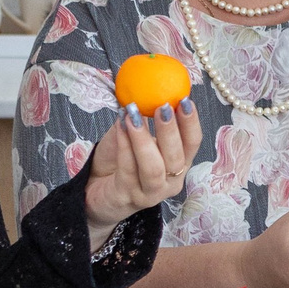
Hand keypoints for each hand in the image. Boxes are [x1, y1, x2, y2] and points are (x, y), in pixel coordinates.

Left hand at [85, 99, 202, 242]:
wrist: (95, 191)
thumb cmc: (118, 163)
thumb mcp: (133, 137)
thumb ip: (142, 119)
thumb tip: (145, 90)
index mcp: (179, 164)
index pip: (193, 143)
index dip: (191, 122)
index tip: (185, 100)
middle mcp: (170, 181)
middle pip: (176, 157)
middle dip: (170, 130)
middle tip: (162, 105)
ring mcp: (151, 193)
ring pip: (154, 167)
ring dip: (144, 138)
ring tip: (133, 114)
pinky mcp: (128, 198)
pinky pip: (128, 169)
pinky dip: (124, 145)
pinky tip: (120, 126)